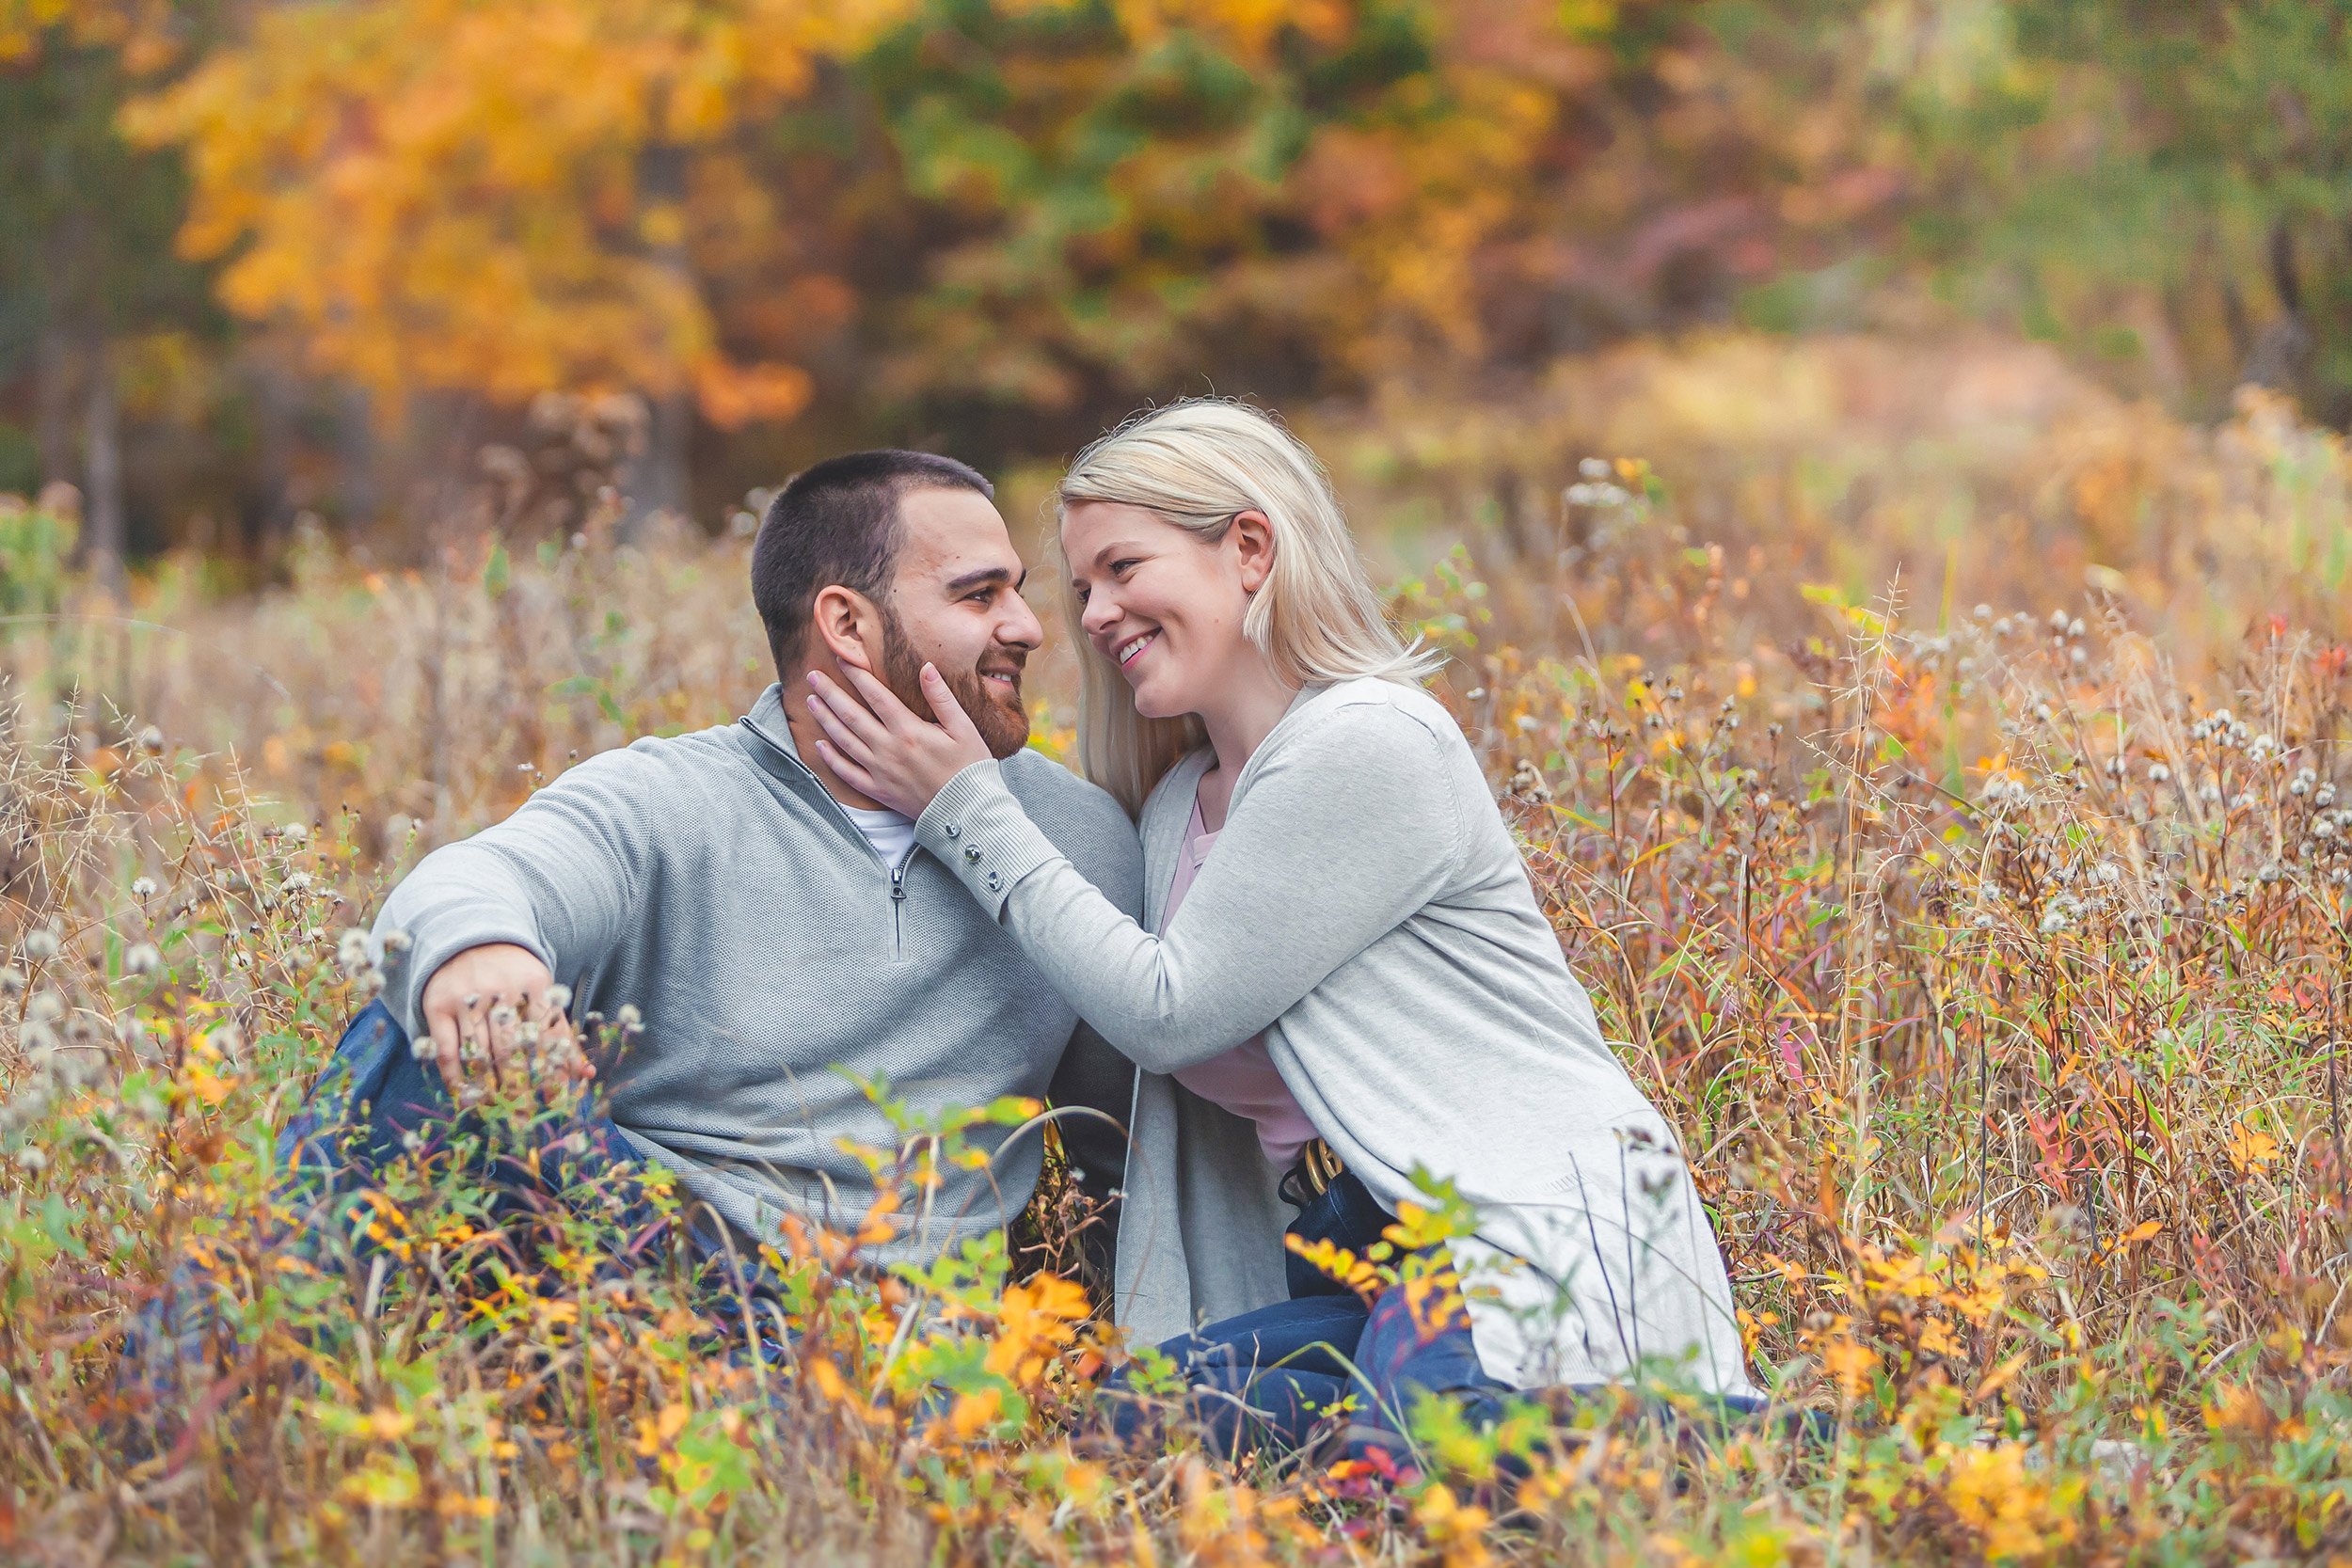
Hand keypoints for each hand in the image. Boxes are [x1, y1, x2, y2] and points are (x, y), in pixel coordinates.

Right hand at [419, 942, 591, 1105]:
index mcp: (535, 984)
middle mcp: (499, 990)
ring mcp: (466, 998)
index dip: (550, 1073)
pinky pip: (446, 1049)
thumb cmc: (515, 975)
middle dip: (518, 1088)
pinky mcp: (438, 1005)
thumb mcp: (542, 993)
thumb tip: (585, 1073)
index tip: (555, 1103)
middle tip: (523, 1119)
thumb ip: (561, 1033)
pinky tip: (463, 1095)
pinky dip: (455, 1076)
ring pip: (478, 1053)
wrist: (469, 937)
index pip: (545, 1037)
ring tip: (496, 1111)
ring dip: (486, 1087)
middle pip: (511, 1049)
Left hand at [803, 663, 991, 817]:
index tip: (842, 659)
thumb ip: (941, 697)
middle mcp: (888, 748)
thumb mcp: (963, 727)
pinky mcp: (878, 790)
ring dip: (825, 719)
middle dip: (830, 693)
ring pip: (844, 740)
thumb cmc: (969, 766)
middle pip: (851, 715)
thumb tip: (926, 667)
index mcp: (908, 730)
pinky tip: (820, 744)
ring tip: (811, 701)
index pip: (875, 695)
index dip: (856, 675)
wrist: (968, 810)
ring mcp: (880, 771)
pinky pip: (847, 773)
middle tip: (812, 676)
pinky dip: (831, 759)